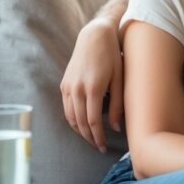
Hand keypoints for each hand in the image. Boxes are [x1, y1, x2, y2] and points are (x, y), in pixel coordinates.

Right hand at [60, 18, 123, 152]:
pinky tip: (82, 124)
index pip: (93, 121)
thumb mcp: (120, 79)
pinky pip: (66, 108)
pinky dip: (72, 120)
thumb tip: (116, 127)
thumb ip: (118, 104)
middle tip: (99, 147)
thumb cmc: (113, 56)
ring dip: (79, 131)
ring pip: (70, 117)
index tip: (104, 147)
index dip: (98, 137)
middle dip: (89, 137)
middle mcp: (77, 89)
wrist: (94, 36)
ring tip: (91, 138)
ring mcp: (68, 87)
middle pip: (80, 123)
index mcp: (93, 88)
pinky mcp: (63, 84)